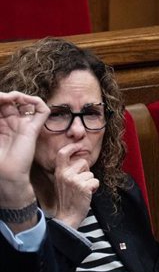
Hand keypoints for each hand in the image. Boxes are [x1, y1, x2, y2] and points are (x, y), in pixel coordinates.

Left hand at [0, 91, 46, 206]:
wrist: (7, 175)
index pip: (0, 105)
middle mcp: (11, 123)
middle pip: (11, 102)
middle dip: (5, 97)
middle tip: (2, 97)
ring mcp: (23, 125)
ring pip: (26, 102)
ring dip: (19, 96)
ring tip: (11, 97)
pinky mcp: (34, 128)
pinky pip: (42, 110)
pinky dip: (36, 101)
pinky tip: (25, 101)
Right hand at [51, 143, 99, 228]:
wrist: (67, 216)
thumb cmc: (67, 199)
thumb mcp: (62, 182)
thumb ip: (69, 171)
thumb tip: (82, 161)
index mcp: (59, 172)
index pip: (62, 154)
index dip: (71, 147)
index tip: (78, 145)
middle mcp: (65, 175)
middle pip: (83, 162)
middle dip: (86, 172)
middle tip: (79, 184)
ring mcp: (75, 180)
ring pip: (91, 173)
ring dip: (89, 182)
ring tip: (81, 191)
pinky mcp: (84, 187)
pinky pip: (96, 181)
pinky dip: (94, 188)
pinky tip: (86, 194)